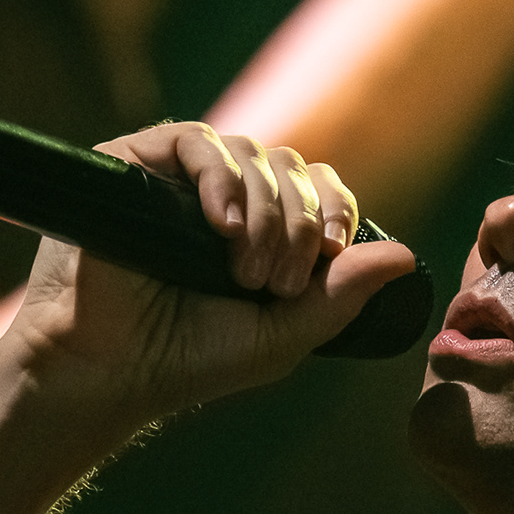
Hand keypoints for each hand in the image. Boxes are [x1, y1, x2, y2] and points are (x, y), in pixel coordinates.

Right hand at [0, 122, 416, 422]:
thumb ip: (340, 296)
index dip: (336, 209)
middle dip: (298, 223)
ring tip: (245, 271)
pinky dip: (220, 178)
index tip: (331, 255)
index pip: (317, 187)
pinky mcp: (134, 165)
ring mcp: (178, 178)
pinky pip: (194, 141)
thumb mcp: (282, 335)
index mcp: (260, 228)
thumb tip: (406, 256)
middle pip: (290, 167)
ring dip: (264, 211)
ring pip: (250, 153)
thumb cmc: (189, 360)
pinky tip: (222, 224)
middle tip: (275, 282)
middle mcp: (222, 196)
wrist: (108, 372)